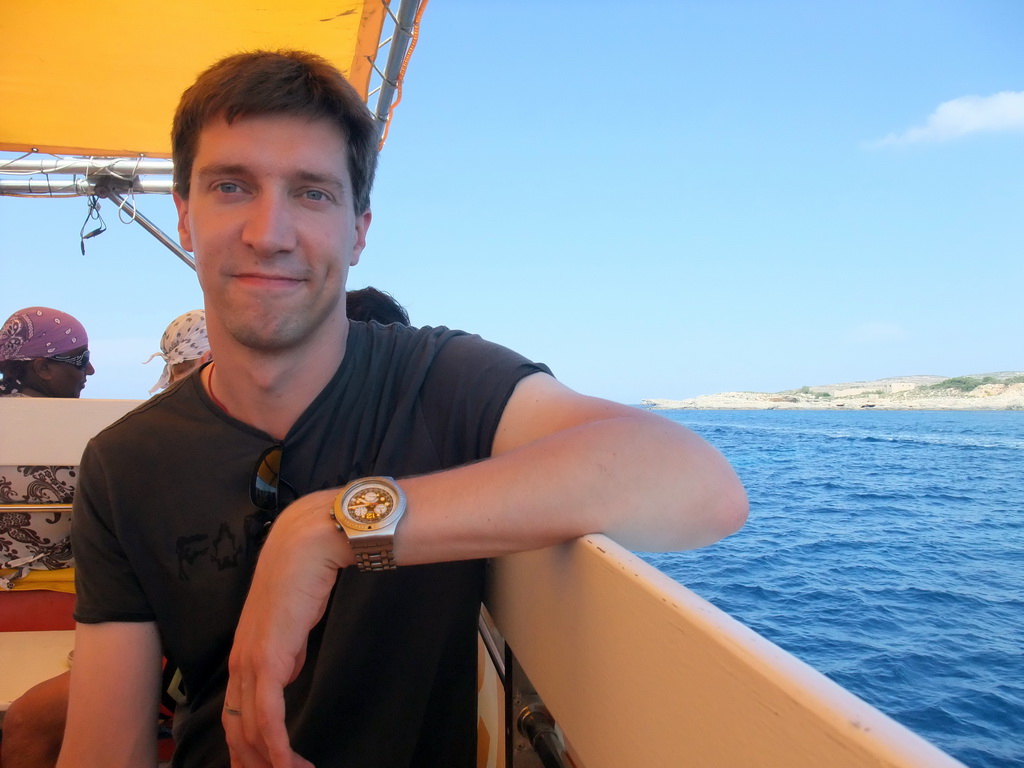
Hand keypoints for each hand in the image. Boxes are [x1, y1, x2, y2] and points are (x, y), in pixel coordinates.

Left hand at [222, 489, 349, 766]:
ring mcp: (251, 662)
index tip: (268, 764)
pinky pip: (267, 717)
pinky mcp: (268, 661)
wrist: (309, 544)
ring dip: (269, 760)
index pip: (239, 710)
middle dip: (254, 761)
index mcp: (246, 651)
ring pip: (249, 729)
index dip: (250, 743)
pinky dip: (276, 747)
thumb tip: (288, 669)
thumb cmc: (306, 572)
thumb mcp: (294, 620)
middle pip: (237, 728)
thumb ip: (287, 647)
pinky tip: (288, 765)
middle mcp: (241, 661)